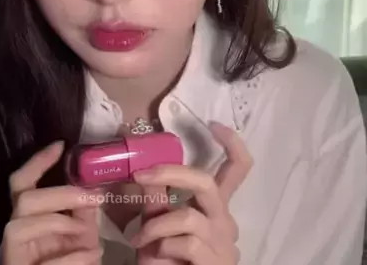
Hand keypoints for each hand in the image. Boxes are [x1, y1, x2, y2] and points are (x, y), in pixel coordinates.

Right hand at [0, 141, 102, 264]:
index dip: (37, 162)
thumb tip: (92, 187)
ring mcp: (12, 255)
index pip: (21, 183)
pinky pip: (40, 262)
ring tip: (89, 234)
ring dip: (60, 224)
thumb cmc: (70, 262)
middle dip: (61, 194)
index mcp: (28, 218)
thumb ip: (83, 212)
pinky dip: (71, 257)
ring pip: (18, 225)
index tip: (61, 145)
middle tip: (96, 196)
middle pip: (23, 200)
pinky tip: (94, 256)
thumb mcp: (81, 235)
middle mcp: (15, 234)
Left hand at [132, 122, 251, 263]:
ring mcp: (223, 244)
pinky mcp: (216, 263)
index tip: (214, 125)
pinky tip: (152, 260)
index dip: (232, 145)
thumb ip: (157, 203)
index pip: (237, 171)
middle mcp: (224, 221)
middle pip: (207, 183)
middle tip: (141, 175)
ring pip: (186, 217)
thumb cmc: (172, 259)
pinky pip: (184, 244)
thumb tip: (144, 174)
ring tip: (137, 242)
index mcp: (215, 207)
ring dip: (154, 227)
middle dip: (171, 173)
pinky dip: (160, 250)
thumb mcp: (161, 226)